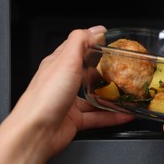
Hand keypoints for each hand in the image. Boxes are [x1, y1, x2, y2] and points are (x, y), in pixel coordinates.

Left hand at [0, 26, 133, 163]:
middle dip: (105, 72)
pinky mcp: (75, 120)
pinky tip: (125, 115)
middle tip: (123, 70)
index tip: (110, 42)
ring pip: (94, 97)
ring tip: (128, 94)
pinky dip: (112, 117)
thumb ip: (80, 41)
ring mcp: (69, 102)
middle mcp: (63, 82)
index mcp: (58, 64)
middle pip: (87, 74)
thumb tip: (95, 30)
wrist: (36, 132)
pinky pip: (98, 117)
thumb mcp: (65, 61)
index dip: (92, 43)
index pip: (76, 49)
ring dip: (111, 97)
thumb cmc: (46, 96)